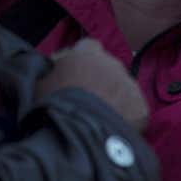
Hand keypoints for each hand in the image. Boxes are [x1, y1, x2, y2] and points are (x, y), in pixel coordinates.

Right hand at [36, 39, 150, 132]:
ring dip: (113, 98)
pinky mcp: (141, 107)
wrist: (76, 133)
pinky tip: (112, 130)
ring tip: (97, 118)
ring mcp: (130, 85)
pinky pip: (134, 109)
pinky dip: (125, 117)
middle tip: (84, 100)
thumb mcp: (39, 82)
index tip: (71, 73)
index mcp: (88, 54)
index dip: (81, 59)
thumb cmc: (50, 105)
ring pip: (123, 88)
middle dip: (98, 80)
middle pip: (108, 67)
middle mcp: (113, 64)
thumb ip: (50, 70)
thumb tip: (53, 68)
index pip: (88, 46)